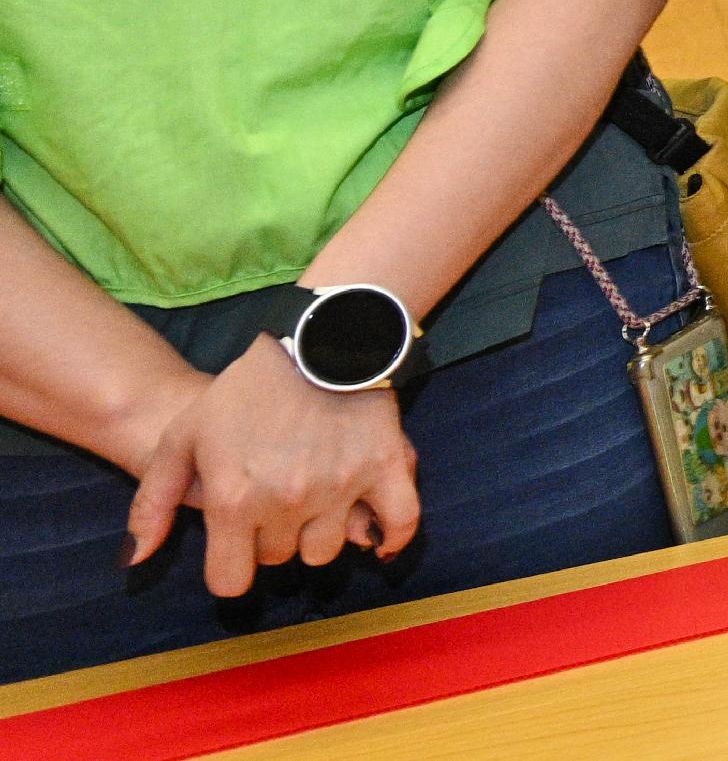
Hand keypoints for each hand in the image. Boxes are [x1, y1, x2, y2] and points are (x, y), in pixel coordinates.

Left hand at [126, 337, 419, 598]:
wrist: (313, 339)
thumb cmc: (243, 391)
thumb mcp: (181, 438)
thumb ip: (152, 502)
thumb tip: (135, 560)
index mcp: (233, 500)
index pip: (230, 581)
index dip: (230, 566)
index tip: (236, 543)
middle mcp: (286, 502)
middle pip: (279, 560)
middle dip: (271, 538)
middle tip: (273, 501)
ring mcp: (340, 487)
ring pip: (326, 551)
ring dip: (317, 534)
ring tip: (312, 503)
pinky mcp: (384, 467)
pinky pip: (399, 521)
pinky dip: (391, 537)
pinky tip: (375, 541)